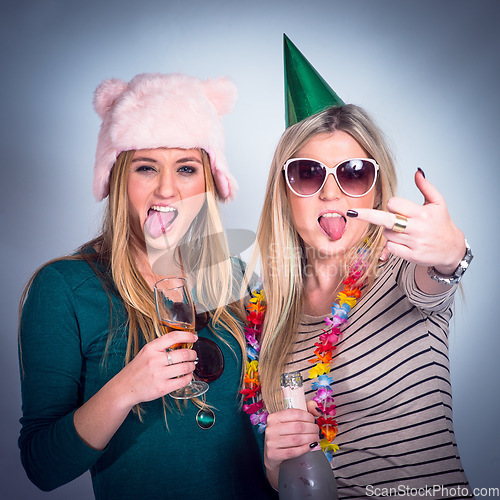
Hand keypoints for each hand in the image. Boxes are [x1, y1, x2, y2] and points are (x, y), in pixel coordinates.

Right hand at [114, 330, 197, 408]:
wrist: (124, 388)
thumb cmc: (138, 369)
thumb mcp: (146, 352)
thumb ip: (161, 346)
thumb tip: (183, 341)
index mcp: (151, 348)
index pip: (173, 337)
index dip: (187, 335)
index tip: (194, 337)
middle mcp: (155, 360)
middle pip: (183, 353)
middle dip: (193, 354)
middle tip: (194, 355)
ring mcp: (159, 375)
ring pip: (185, 367)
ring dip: (192, 366)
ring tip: (191, 365)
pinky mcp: (162, 388)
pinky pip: (183, 381)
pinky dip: (189, 377)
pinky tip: (188, 375)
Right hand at [264, 407, 318, 472]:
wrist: (271, 453)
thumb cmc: (282, 434)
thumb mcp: (288, 421)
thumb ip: (303, 412)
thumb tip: (317, 411)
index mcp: (274, 417)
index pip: (295, 413)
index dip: (308, 416)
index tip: (313, 420)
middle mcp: (271, 429)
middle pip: (297, 427)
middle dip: (312, 428)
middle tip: (317, 430)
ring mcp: (272, 442)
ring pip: (296, 440)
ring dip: (310, 438)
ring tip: (316, 438)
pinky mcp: (274, 454)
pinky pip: (293, 452)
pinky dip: (305, 448)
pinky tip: (311, 446)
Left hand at [349, 169, 464, 273]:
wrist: (452, 249)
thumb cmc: (442, 224)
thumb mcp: (438, 203)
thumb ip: (426, 187)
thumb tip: (417, 171)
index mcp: (422, 213)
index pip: (394, 204)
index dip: (392, 205)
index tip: (398, 208)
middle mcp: (417, 228)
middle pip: (386, 220)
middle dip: (367, 215)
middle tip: (351, 212)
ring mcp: (413, 243)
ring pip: (386, 234)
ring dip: (389, 231)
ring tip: (404, 231)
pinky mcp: (411, 256)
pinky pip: (390, 248)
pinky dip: (391, 245)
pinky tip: (404, 243)